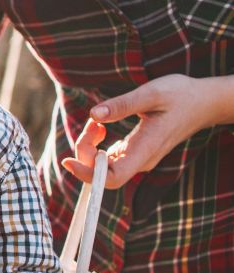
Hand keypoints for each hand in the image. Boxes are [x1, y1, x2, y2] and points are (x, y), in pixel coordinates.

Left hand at [62, 74, 232, 188]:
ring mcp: (137, 158)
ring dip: (90, 146)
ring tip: (96, 122)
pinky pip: (107, 158)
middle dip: (85, 150)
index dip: (88, 174)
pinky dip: (97, 144)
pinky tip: (100, 126)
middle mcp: (140, 160)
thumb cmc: (180, 95)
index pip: (112, 178)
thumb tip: (94, 114)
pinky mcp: (134, 152)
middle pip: (100, 172)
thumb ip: (122, 105)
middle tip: (92, 124)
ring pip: (102, 164)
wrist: (202, 102)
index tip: (69, 160)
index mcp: (145, 150)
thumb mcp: (152, 93)